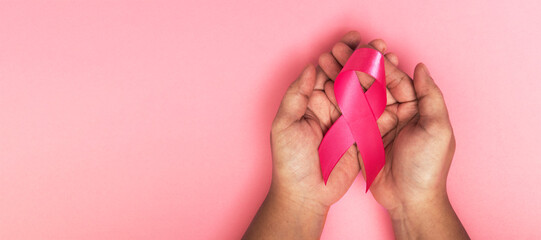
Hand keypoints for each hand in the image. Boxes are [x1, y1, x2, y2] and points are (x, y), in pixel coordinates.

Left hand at [244, 32, 385, 238]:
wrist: (305, 194)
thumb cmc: (289, 162)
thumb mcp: (285, 125)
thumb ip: (297, 95)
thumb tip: (310, 67)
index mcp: (310, 101)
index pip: (327, 71)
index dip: (340, 54)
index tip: (354, 39)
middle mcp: (329, 108)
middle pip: (348, 78)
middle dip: (363, 60)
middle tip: (378, 44)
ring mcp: (346, 121)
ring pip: (363, 93)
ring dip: (376, 75)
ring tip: (390, 58)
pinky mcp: (360, 136)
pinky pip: (372, 115)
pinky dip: (383, 100)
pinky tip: (395, 84)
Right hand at [320, 31, 467, 238]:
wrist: (410, 200)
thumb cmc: (428, 167)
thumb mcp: (437, 129)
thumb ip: (430, 96)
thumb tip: (421, 67)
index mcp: (415, 108)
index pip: (396, 81)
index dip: (379, 66)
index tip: (362, 52)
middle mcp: (395, 114)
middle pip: (374, 86)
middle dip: (357, 69)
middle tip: (339, 51)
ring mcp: (377, 126)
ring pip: (359, 98)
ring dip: (344, 81)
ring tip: (327, 64)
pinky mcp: (362, 138)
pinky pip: (350, 118)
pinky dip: (338, 103)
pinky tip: (325, 89)